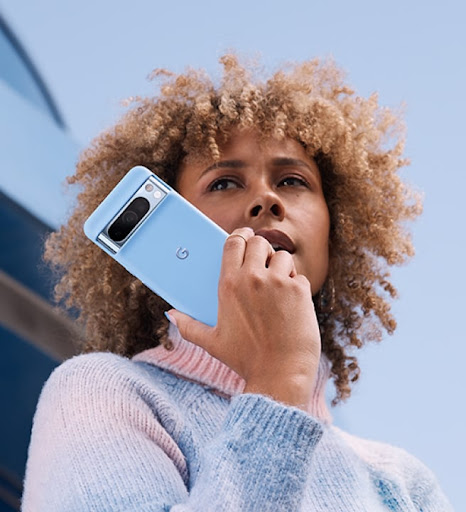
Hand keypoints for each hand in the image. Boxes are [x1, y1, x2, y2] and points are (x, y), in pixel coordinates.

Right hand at [168, 227, 321, 409]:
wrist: (280, 374)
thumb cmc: (246, 359)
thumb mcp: (212, 343)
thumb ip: (188, 326)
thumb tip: (171, 315)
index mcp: (229, 285)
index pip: (233, 243)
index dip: (240, 235)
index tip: (244, 235)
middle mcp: (252, 278)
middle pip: (258, 242)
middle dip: (261, 248)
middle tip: (262, 261)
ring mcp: (278, 282)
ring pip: (282, 256)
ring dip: (281, 266)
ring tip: (278, 284)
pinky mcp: (299, 290)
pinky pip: (299, 275)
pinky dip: (297, 285)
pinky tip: (291, 302)